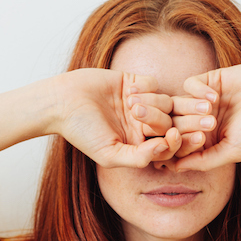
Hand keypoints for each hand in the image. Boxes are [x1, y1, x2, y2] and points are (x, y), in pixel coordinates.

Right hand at [50, 68, 183, 167]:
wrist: (62, 102)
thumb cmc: (82, 132)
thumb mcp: (108, 154)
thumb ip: (137, 158)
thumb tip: (165, 149)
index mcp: (139, 144)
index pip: (168, 146)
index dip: (178, 142)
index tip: (173, 136)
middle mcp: (142, 125)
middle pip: (170, 123)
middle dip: (163, 119)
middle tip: (140, 113)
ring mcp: (140, 103)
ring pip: (165, 103)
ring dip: (152, 102)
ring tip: (129, 103)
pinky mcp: (134, 83)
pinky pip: (154, 84)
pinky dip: (146, 87)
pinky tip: (128, 90)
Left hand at [172, 63, 240, 171]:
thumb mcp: (233, 151)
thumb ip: (204, 161)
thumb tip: (175, 168)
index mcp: (205, 140)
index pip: (177, 144)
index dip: (177, 145)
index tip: (195, 142)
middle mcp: (200, 120)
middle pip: (173, 124)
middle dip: (184, 127)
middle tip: (208, 125)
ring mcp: (202, 100)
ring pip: (177, 104)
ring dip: (190, 109)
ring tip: (211, 113)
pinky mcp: (209, 80)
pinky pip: (189, 84)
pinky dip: (197, 91)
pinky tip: (215, 97)